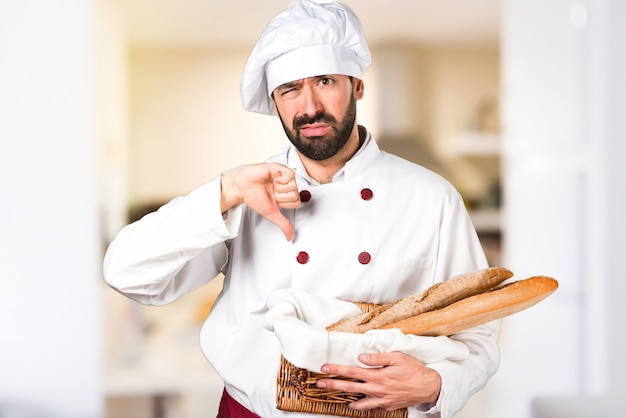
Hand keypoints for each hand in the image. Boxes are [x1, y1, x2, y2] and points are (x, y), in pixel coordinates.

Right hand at [220, 163, 299, 239]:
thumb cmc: (254, 197)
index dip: (284, 203)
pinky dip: (281, 180)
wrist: (241, 188)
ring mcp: (283, 175)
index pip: (296, 201)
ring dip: (280, 188)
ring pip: (294, 185)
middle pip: (296, 194)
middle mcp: (286, 184)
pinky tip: (273, 179)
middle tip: (272, 192)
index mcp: (286, 193)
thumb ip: (283, 224)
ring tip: (271, 185)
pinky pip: (290, 174)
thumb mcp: (271, 214)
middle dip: (281, 196)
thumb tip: (290, 237)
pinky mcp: (278, 168)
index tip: (275, 200)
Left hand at [317, 352, 440, 412]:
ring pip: (358, 404)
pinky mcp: (386, 407)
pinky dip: (362, 407)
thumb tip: (362, 357)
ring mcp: (381, 401)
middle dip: (333, 385)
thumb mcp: (397, 357)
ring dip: (346, 400)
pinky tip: (357, 403)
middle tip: (319, 384)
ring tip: (337, 397)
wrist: (429, 387)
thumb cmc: (414, 370)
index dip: (337, 370)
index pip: (352, 372)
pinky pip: (370, 409)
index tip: (324, 368)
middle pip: (350, 388)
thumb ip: (378, 358)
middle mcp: (377, 390)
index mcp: (378, 376)